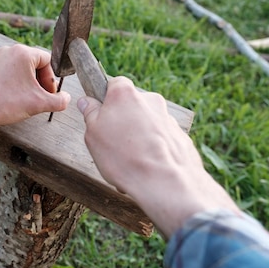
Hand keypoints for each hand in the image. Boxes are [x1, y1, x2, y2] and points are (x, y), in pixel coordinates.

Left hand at [0, 44, 70, 127]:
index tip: (49, 94)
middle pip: (36, 63)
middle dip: (41, 82)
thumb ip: (58, 101)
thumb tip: (67, 98)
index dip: (52, 79)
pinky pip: (11, 71)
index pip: (48, 60)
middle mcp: (11, 50)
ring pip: (23, 68)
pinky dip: (17, 83)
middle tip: (40, 98)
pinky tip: (15, 97)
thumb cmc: (5, 102)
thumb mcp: (38, 103)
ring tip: (28, 99)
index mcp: (23, 53)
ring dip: (30, 83)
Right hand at [77, 76, 239, 238]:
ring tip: (129, 163)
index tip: (98, 116)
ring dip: (137, 139)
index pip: (113, 85)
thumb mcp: (94, 134)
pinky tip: (145, 170)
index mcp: (126, 94)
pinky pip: (160, 141)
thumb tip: (88, 102)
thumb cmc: (125, 156)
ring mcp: (168, 118)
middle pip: (131, 106)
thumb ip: (90, 114)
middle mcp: (150, 100)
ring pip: (146, 125)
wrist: (166, 183)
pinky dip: (152, 151)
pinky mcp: (180, 137)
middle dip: (122, 122)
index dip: (104, 100)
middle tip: (111, 145)